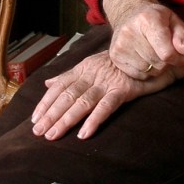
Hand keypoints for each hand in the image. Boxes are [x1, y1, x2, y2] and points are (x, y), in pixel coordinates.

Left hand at [31, 49, 176, 140]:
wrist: (148, 47)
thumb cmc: (118, 61)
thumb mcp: (92, 63)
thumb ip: (70, 75)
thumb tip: (49, 84)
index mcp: (84, 68)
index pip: (60, 86)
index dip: (46, 102)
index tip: (35, 118)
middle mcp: (93, 74)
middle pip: (67, 96)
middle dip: (51, 115)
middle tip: (38, 132)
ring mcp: (107, 82)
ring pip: (82, 102)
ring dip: (66, 120)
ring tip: (53, 135)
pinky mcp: (123, 89)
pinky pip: (106, 106)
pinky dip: (94, 120)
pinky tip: (84, 134)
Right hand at [108, 2, 183, 78]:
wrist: (129, 13)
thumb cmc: (155, 18)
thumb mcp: (174, 20)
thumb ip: (183, 36)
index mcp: (147, 20)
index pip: (166, 52)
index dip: (180, 59)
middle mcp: (130, 32)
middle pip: (158, 63)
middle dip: (169, 62)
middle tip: (170, 54)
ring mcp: (120, 45)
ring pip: (149, 71)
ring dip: (158, 67)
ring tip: (157, 54)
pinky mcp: (115, 55)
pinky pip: (138, 74)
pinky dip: (147, 71)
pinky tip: (146, 58)